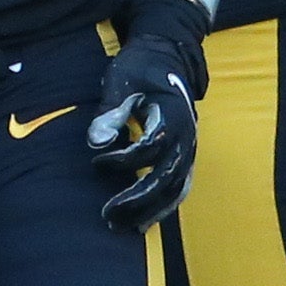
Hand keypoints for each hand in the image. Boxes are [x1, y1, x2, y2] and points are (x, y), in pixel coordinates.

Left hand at [88, 0, 210, 231]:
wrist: (168, 57)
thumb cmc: (140, 68)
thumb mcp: (121, 81)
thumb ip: (110, 112)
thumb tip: (96, 142)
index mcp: (173, 115)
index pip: (150, 148)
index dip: (122, 160)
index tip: (95, 161)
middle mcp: (187, 137)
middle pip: (166, 178)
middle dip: (136, 200)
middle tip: (107, 214)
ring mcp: (189, 149)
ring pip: (174, 190)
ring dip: (149, 211)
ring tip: (122, 228)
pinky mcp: (185, 158)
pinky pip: (178, 190)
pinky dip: (162, 209)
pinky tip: (141, 225)